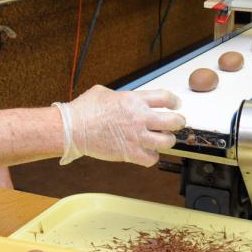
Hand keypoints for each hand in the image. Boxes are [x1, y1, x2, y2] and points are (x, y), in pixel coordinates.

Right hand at [53, 85, 184, 166]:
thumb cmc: (83, 110)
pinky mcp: (130, 153)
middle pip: (174, 121)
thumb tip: (121, 98)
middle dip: (178, 122)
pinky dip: (151, 157)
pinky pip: (152, 159)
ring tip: (162, 140)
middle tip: (176, 124)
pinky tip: (146, 153)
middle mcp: (139, 117)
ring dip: (166, 141)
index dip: (174, 102)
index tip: (175, 106)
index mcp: (134, 100)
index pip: (165, 98)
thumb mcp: (103, 92)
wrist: (72, 129)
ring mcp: (136, 136)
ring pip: (167, 142)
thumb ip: (119, 95)